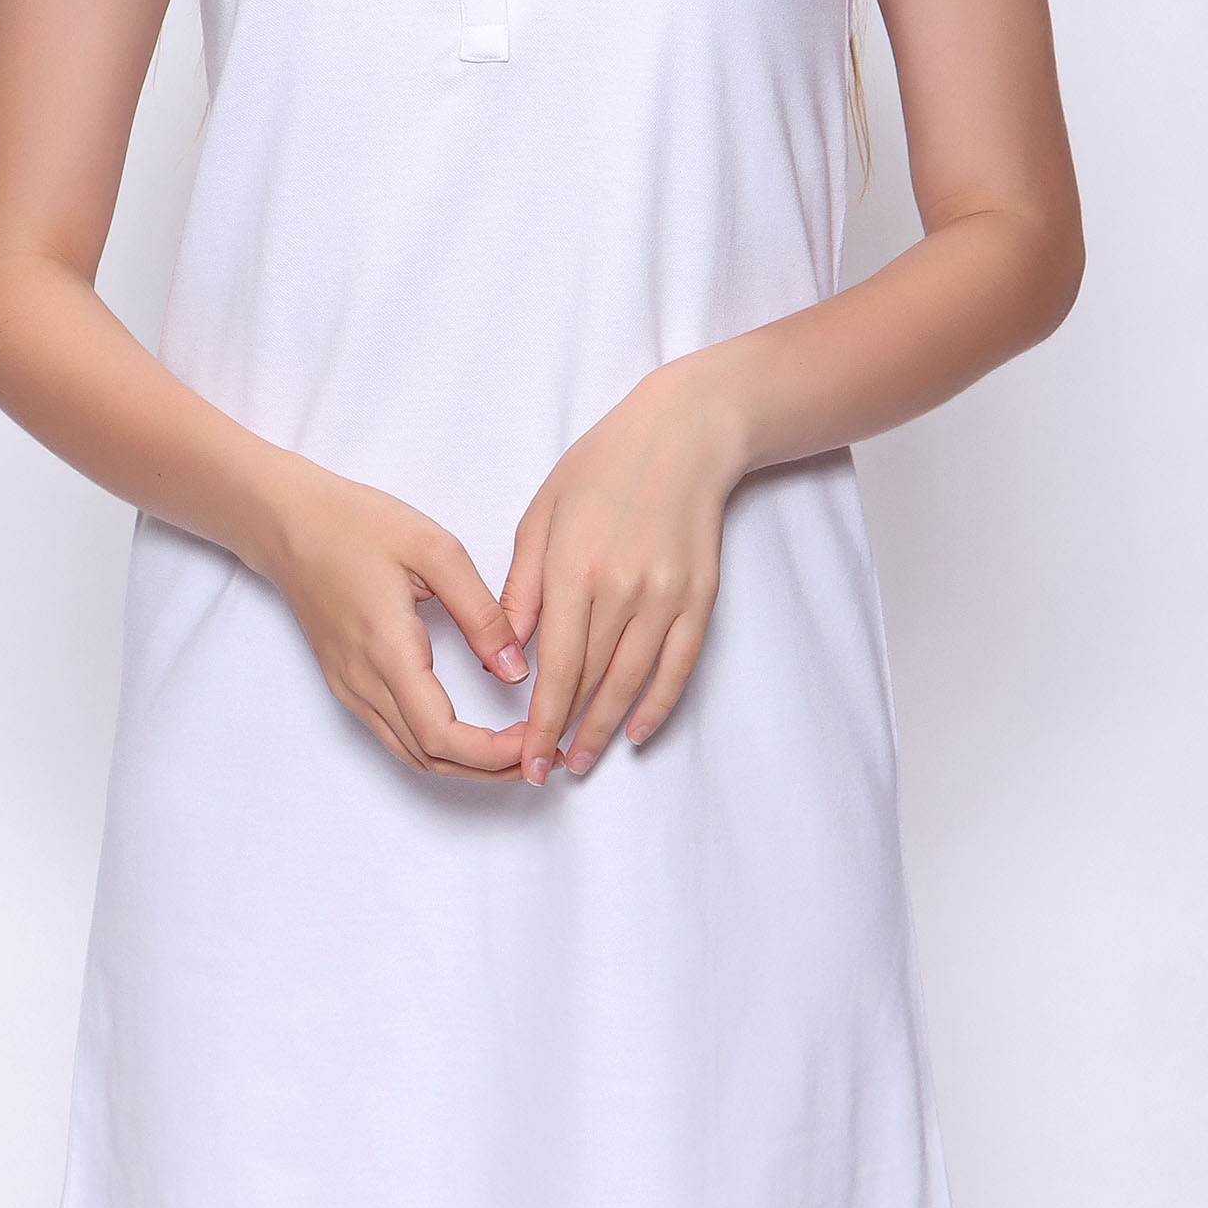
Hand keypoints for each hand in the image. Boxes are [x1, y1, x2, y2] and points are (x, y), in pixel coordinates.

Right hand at [262, 458, 533, 778]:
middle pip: (429, 758)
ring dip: (464, 763)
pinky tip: (470, 730)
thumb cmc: (355, 524)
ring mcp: (349, 687)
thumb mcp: (434, 549)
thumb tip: (515, 669)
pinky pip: (394, 735)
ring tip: (513, 746)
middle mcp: (362, 681)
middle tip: (538, 751)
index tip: (533, 739)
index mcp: (388, 650)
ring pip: (411, 754)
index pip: (441, 736)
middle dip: (489, 767)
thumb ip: (480, 612)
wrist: (287, 521)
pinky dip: (437, 746)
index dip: (492, 754)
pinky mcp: (345, 682)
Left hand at [499, 356, 747, 784]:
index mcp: (575, 569)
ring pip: (633, 682)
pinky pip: (678, 665)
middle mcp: (622, 590)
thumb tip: (508, 653)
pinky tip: (638, 731)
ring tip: (582, 760)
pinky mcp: (699, 597)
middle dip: (564, 732)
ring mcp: (666, 596)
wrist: (684, 435)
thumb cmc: (601, 467)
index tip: (526, 759)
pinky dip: (658, 704)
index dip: (540, 721)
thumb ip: (523, 586)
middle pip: (590, 681)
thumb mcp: (542, 514)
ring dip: (606, 728)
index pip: (553, 667)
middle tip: (543, 772)